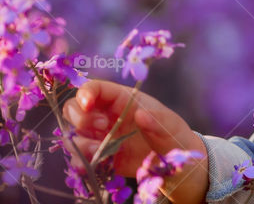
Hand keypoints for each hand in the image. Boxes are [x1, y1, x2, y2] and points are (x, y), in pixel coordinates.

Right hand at [61, 78, 208, 203]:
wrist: (176, 167)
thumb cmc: (175, 137)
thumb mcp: (172, 127)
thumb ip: (159, 121)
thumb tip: (141, 114)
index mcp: (125, 100)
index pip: (96, 88)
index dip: (86, 93)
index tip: (88, 105)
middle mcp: (107, 116)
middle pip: (74, 108)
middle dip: (80, 118)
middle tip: (102, 128)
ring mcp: (101, 137)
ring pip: (73, 134)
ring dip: (79, 143)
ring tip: (99, 151)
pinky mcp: (99, 157)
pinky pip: (77, 157)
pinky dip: (79, 162)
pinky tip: (90, 166)